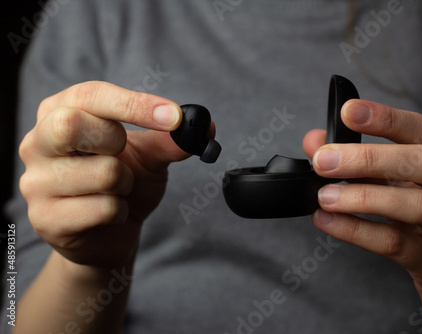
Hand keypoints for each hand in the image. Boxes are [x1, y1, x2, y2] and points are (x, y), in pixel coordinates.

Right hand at [19, 81, 192, 267]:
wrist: (110, 234)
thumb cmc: (124, 184)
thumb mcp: (149, 155)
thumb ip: (171, 139)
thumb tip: (205, 127)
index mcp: (58, 113)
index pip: (91, 95)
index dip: (134, 104)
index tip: (173, 116)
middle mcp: (36, 143)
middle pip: (72, 125)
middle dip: (115, 142)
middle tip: (124, 156)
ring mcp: (36, 183)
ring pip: (103, 173)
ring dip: (126, 185)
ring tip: (116, 191)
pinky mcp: (45, 219)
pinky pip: (104, 208)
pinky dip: (121, 212)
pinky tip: (110, 215)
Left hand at [303, 99, 421, 331]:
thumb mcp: (404, 182)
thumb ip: (361, 159)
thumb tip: (315, 141)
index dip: (388, 119)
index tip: (348, 111)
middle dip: (369, 157)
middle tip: (324, 160)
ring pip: (417, 204)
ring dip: (363, 197)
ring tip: (324, 196)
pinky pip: (395, 243)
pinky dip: (355, 230)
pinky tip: (327, 221)